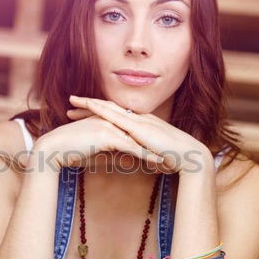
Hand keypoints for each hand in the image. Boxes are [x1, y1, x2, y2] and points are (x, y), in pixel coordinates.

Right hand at [32, 111, 165, 172]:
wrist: (53, 149)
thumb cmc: (69, 152)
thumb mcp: (95, 153)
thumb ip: (112, 154)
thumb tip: (125, 161)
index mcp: (107, 121)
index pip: (132, 131)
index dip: (146, 142)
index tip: (159, 151)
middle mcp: (110, 120)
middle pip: (138, 133)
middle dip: (154, 145)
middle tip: (170, 155)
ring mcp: (109, 125)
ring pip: (137, 140)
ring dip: (153, 150)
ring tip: (168, 160)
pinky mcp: (107, 135)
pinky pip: (130, 146)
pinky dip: (144, 155)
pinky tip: (156, 162)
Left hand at [67, 95, 209, 173]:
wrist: (187, 154)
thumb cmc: (172, 156)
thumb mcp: (150, 153)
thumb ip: (139, 151)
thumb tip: (130, 157)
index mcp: (140, 124)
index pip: (115, 115)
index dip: (99, 112)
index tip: (83, 111)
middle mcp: (137, 117)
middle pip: (109, 108)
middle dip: (89, 104)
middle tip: (71, 102)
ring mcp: (137, 119)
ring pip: (109, 107)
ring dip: (90, 103)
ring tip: (73, 101)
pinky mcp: (138, 125)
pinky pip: (116, 114)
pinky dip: (102, 109)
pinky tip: (90, 106)